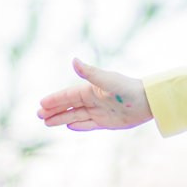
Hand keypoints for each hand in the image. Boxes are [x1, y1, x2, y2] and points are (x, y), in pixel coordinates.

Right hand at [37, 58, 152, 131]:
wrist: (148, 102)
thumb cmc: (128, 89)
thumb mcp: (107, 81)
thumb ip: (89, 73)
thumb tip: (74, 60)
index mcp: (90, 90)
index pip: (68, 96)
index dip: (54, 100)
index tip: (41, 104)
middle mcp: (93, 100)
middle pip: (68, 107)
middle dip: (53, 110)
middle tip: (38, 114)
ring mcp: (99, 112)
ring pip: (76, 116)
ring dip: (61, 118)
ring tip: (46, 122)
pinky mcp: (107, 123)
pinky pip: (88, 125)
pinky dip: (79, 126)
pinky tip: (69, 126)